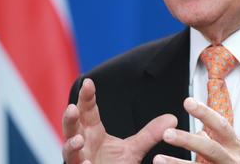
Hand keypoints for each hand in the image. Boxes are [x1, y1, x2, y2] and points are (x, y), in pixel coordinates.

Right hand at [62, 78, 177, 163]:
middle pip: (71, 128)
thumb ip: (149, 134)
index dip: (86, 97)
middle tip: (72, 107)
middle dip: (70, 118)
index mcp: (92, 132)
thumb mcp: (133, 149)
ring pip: (69, 151)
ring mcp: (79, 160)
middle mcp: (83, 144)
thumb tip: (171, 119)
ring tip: (79, 140)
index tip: (89, 82)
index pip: (87, 110)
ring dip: (71, 145)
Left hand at [153, 98, 239, 163]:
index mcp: (238, 149)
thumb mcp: (237, 155)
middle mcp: (234, 162)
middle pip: (210, 149)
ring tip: (158, 159)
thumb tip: (201, 132)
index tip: (188, 102)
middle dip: (187, 140)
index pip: (221, 126)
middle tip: (167, 134)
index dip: (205, 113)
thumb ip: (219, 143)